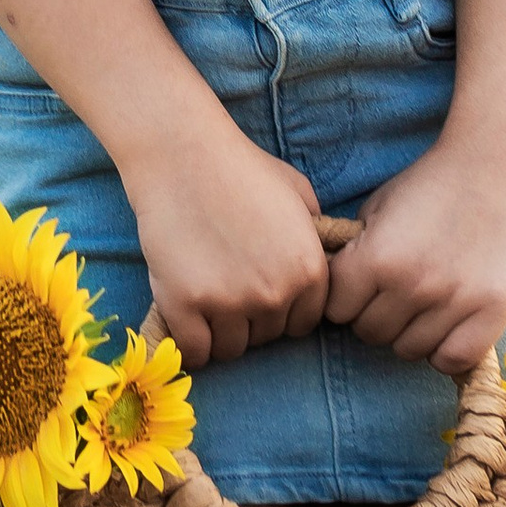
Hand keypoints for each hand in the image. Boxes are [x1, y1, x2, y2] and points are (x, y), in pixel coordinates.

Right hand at [123, 112, 331, 368]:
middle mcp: (275, 293)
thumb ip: (314, 234)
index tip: (260, 292)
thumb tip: (322, 258)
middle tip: (227, 283)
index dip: (281, 310)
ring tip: (205, 293)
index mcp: (308, 269)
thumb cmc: (240, 167)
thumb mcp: (298, 193)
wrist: (183, 154)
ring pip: (231, 348)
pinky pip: (195, 352)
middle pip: (266, 337)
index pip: (302, 324)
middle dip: (250, 318)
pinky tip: (185, 314)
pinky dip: (189, 341)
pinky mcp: (185, 306)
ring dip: (219, 330)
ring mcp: (230, 302)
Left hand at [321, 136, 505, 373]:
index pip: (336, 309)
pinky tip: (449, 320)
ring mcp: (454, 303)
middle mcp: (412, 285)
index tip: (362, 282)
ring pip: (408, 350)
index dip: (346, 295)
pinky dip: (445, 347)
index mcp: (376, 257)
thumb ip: (354, 251)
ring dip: (410, 330)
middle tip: (396, 288)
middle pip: (369, 333)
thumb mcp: (378, 206)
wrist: (496, 164)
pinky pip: (450, 359)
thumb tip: (335, 290)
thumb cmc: (432, 183)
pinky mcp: (491, 314)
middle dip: (375, 312)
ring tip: (425, 299)